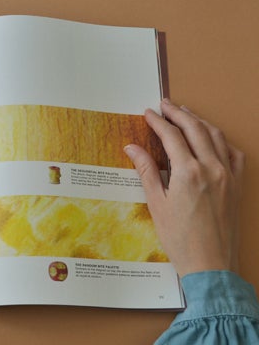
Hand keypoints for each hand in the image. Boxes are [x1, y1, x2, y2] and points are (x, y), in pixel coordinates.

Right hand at [124, 98, 243, 276]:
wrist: (211, 265)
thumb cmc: (180, 239)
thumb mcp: (156, 204)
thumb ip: (146, 171)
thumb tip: (132, 147)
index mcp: (189, 172)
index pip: (172, 136)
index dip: (158, 121)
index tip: (148, 113)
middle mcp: (212, 168)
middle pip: (195, 129)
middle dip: (178, 113)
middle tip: (164, 105)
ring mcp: (229, 175)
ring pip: (216, 136)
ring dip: (199, 121)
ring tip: (185, 114)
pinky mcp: (238, 184)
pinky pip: (233, 153)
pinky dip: (221, 140)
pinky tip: (211, 139)